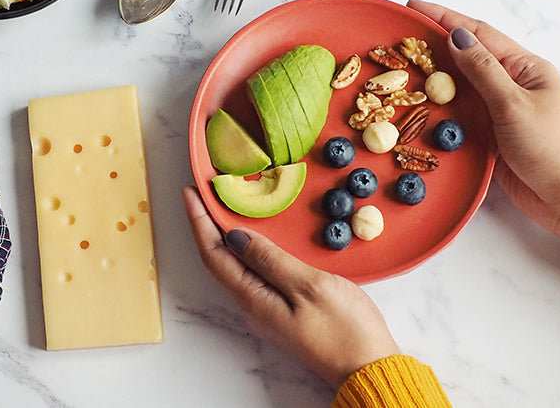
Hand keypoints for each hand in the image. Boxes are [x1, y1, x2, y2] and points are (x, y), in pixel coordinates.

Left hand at [182, 186, 399, 388]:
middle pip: (220, 259)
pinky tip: (258, 236)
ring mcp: (267, 309)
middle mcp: (253, 306)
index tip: (191, 192)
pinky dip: (249, 248)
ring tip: (224, 206)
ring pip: (237, 266)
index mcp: (253, 299)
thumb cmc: (345, 330)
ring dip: (227, 235)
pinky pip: (255, 273)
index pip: (214, 254)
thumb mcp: (308, 286)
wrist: (368, 367)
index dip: (199, 221)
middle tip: (205, 192)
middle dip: (208, 224)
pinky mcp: (283, 310)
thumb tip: (235, 237)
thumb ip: (270, 260)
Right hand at [408, 0, 559, 250]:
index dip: (444, 18)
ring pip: (458, 87)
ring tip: (397, 70)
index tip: (413, 6)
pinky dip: (438, 110)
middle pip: (465, 57)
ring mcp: (500, 111)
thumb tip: (457, 36)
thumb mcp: (515, 105)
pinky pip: (459, 116)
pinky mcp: (490, 137)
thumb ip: (483, 71)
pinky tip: (416, 108)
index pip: (479, 33)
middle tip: (397, 39)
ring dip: (431, 79)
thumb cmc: (554, 149)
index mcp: (524, 68)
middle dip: (432, 45)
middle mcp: (510, 85)